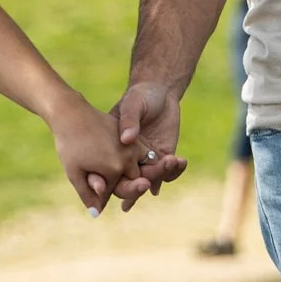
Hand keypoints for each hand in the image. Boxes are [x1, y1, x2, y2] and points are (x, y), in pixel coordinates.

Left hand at [50, 94, 144, 214]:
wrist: (71, 113)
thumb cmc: (69, 144)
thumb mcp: (74, 173)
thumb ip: (88, 195)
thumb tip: (96, 214)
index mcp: (115, 169)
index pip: (116, 191)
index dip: (105, 195)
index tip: (96, 197)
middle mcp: (128, 157)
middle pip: (134, 180)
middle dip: (127, 185)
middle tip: (115, 188)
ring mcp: (131, 143)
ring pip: (141, 165)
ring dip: (136, 171)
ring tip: (127, 175)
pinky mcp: (130, 134)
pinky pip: (139, 151)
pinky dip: (136, 158)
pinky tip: (127, 160)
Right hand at [112, 80, 188, 210]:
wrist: (160, 92)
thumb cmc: (139, 96)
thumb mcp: (132, 104)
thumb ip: (129, 120)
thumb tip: (126, 139)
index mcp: (110, 150)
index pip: (101, 174)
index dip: (100, 184)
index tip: (105, 188)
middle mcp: (126, 161)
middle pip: (125, 186)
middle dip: (134, 189)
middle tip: (145, 184)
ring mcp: (145, 162)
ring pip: (148, 181)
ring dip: (159, 175)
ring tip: (170, 160)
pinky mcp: (162, 159)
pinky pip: (167, 173)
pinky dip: (174, 170)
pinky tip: (180, 161)